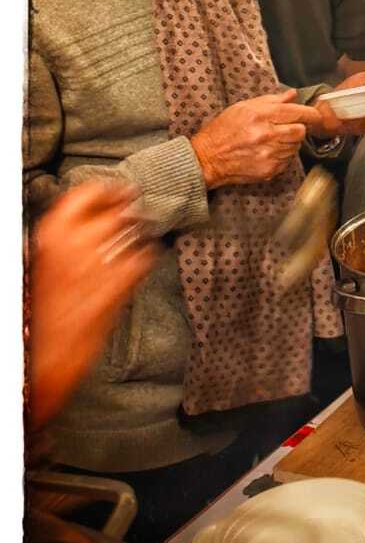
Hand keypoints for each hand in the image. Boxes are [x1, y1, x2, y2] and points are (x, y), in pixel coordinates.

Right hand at [28, 181, 158, 427]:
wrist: (48, 352)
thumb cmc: (43, 311)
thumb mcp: (39, 264)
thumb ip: (58, 240)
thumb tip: (80, 220)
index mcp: (51, 235)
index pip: (87, 192)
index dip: (107, 190)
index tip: (118, 191)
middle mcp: (76, 242)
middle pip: (117, 208)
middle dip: (128, 209)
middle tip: (134, 211)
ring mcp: (102, 262)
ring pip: (135, 229)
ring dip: (138, 232)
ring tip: (135, 239)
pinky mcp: (122, 282)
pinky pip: (146, 256)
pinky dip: (146, 258)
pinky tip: (138, 265)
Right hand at [191, 90, 322, 187]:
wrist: (207, 158)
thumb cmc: (224, 130)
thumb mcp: (243, 107)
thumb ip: (271, 100)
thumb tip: (292, 95)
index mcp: (260, 115)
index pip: (297, 112)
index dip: (310, 114)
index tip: (315, 115)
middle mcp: (266, 135)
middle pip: (300, 131)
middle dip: (298, 128)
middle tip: (287, 128)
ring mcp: (268, 154)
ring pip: (295, 147)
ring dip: (289, 143)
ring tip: (273, 140)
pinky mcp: (269, 170)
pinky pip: (287, 161)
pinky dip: (282, 156)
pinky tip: (268, 152)